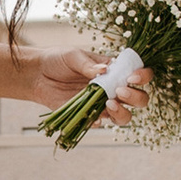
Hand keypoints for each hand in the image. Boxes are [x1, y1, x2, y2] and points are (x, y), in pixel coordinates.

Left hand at [22, 40, 151, 126]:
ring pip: (125, 116)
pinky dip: (99, 122)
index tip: (131, 77)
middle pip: (139, 99)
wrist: (37, 75)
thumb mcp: (73, 56)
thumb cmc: (58, 60)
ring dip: (122, 113)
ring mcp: (102, 104)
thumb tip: (104, 70)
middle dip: (135, 97)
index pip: (140, 74)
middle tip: (120, 91)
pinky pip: (99, 123)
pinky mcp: (87, 116)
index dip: (143, 77)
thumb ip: (88, 64)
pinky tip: (93, 117)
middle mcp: (113, 89)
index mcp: (115, 70)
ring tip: (109, 104)